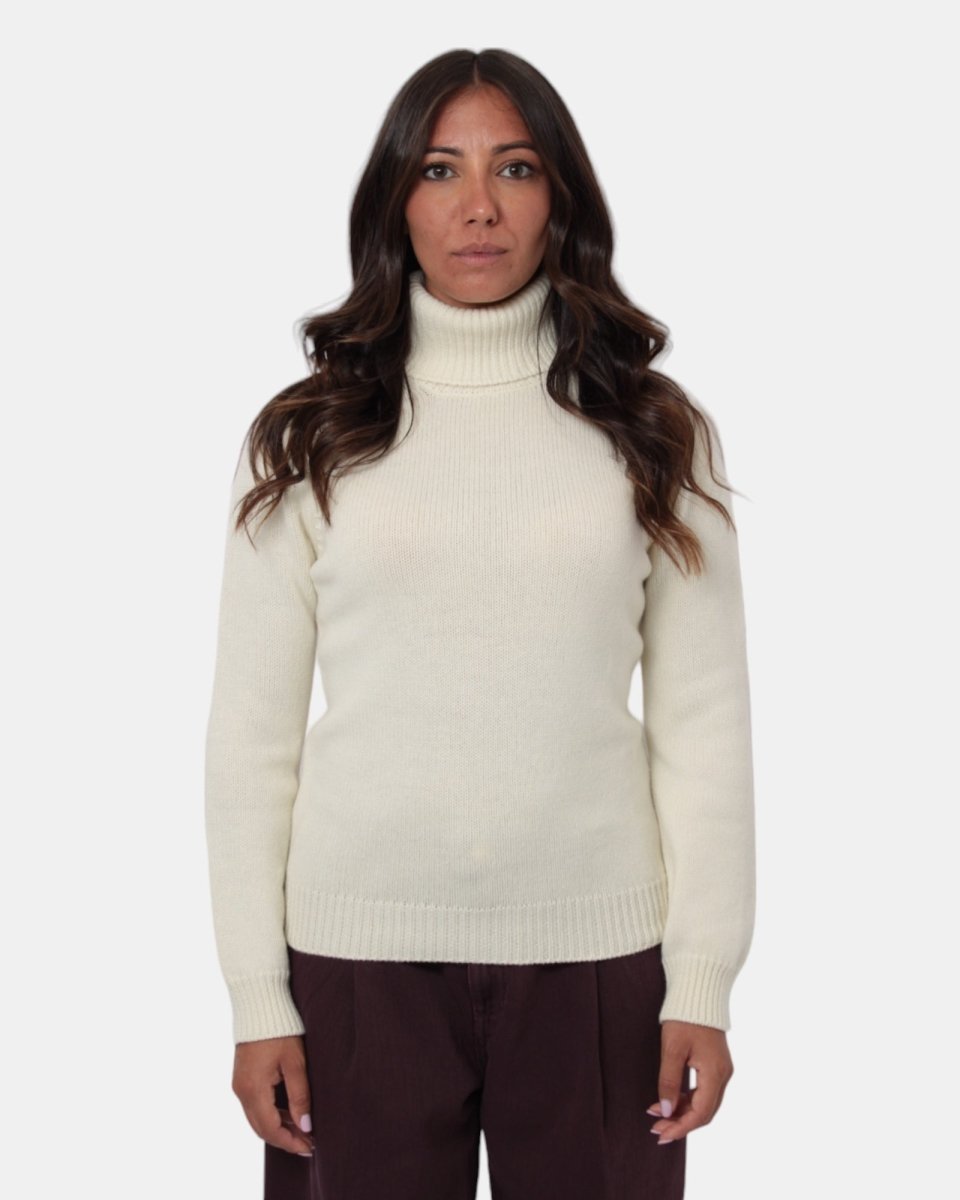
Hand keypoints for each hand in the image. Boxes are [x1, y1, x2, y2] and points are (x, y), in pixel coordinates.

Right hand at [232, 1035, 315, 1155]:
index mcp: (253, 1089)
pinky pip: (255, 1106)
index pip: (270, 1129)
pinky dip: (272, 1114)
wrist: (260, 1003)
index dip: (290, 1142)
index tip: (310, 1148)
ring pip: (258, 1118)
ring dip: (279, 1127)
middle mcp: (241, 1091)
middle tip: (309, 1145)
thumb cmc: (281, 1030)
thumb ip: (300, 1096)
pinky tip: (290, 1115)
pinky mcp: (242, 1078)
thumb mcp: (295, 1062)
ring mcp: (240, 1085)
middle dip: (285, 1139)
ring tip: (303, 1132)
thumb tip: (306, 1126)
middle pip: (261, 1128)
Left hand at [646, 1020, 733, 1144]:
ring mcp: (721, 1069)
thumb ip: (669, 1081)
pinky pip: (704, 1090)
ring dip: (683, 1111)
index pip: (701, 1113)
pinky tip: (670, 1099)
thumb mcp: (672, 1049)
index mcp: (715, 1073)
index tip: (660, 1134)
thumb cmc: (684, 1017)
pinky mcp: (716, 1064)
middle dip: (680, 1123)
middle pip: (705, 1112)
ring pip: (704, 1102)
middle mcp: (723, 1074)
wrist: (698, 991)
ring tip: (657, 1114)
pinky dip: (687, 1099)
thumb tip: (666, 1110)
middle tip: (656, 1128)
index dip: (680, 1127)